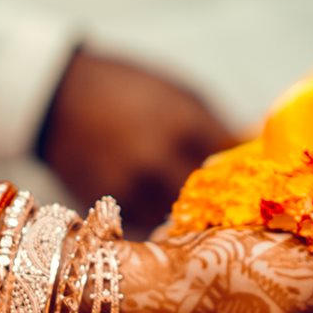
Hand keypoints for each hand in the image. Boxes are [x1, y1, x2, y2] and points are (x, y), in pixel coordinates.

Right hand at [37, 49, 235, 233]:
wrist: (58, 98)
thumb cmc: (127, 89)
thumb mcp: (179, 93)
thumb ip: (217, 125)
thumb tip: (253, 155)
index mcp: (186, 124)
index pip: (234, 164)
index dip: (246, 173)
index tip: (253, 179)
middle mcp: (161, 159)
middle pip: (212, 199)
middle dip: (222, 200)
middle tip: (229, 203)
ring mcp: (135, 186)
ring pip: (182, 219)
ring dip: (190, 216)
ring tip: (193, 208)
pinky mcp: (112, 205)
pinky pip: (150, 223)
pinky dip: (159, 218)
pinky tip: (159, 205)